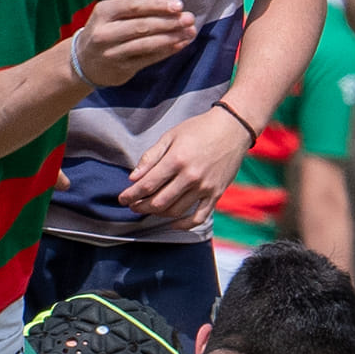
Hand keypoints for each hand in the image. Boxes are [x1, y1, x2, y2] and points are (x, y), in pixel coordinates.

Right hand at [71, 0, 197, 90]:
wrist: (84, 61)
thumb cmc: (106, 31)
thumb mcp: (113, 14)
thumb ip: (137, 6)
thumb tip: (165, 3)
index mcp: (104, 12)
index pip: (134, 6)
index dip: (158, 5)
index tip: (179, 5)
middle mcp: (105, 32)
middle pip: (142, 25)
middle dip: (169, 22)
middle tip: (190, 19)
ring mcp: (112, 52)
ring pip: (146, 44)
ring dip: (172, 37)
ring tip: (190, 32)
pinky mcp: (121, 68)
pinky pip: (148, 59)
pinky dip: (166, 51)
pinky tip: (180, 45)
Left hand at [120, 103, 248, 226]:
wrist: (232, 129)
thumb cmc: (199, 129)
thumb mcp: (170, 136)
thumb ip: (151, 157)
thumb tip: (133, 178)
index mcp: (176, 160)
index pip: (147, 184)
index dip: (131, 194)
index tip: (122, 199)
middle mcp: (190, 177)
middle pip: (159, 201)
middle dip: (141, 206)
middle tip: (132, 206)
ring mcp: (205, 187)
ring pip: (176, 210)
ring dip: (158, 214)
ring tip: (149, 210)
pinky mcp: (216, 194)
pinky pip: (199, 217)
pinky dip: (184, 224)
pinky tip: (173, 224)